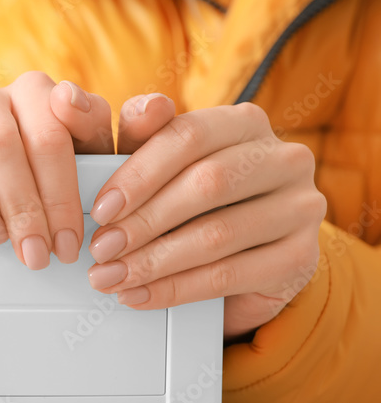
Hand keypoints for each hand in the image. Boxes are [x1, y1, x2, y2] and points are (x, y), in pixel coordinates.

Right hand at [0, 72, 174, 267]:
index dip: (62, 189)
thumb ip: (135, 138)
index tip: (70, 238)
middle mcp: (1, 99)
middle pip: (5, 140)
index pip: (56, 125)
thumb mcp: (107, 163)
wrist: (23, 175)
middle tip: (37, 253)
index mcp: (47, 97)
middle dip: (24, 205)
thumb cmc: (65, 174)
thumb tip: (152, 108)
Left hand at [85, 102, 326, 339]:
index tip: (100, 209)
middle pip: (207, 184)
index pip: (188, 136)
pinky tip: (139, 295)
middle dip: (144, 221)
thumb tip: (143, 107)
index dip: (138, 174)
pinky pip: (229, 275)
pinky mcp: (302, 258)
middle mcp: (284, 158)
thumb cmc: (194, 203)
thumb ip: (144, 136)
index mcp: (245, 123)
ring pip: (217, 234)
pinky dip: (176, 289)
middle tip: (101, 248)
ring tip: (112, 276)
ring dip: (153, 261)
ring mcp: (301, 208)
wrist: (245, 262)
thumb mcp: (162, 167)